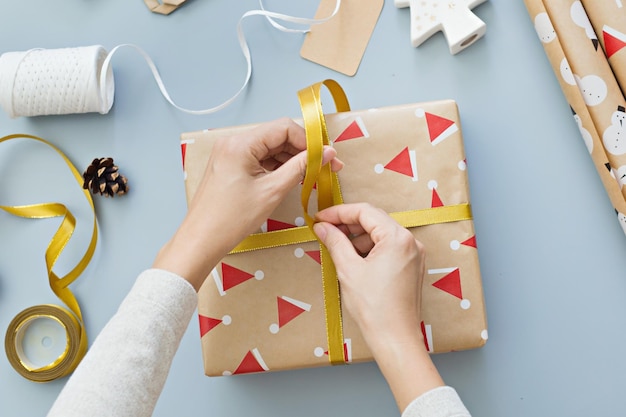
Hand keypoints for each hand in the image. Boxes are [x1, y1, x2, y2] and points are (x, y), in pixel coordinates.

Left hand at [153, 118, 341, 289]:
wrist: (202, 240)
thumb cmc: (231, 219)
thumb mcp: (272, 191)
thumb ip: (301, 167)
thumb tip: (326, 153)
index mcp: (241, 144)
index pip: (284, 128)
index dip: (309, 141)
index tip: (326, 156)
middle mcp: (233, 142)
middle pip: (278, 136)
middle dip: (303, 150)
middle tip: (326, 167)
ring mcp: (231, 153)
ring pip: (271, 148)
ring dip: (292, 159)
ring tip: (312, 176)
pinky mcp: (231, 165)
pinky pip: (260, 158)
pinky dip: (278, 167)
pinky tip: (294, 178)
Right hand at [313, 203, 443, 411]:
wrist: (395, 339)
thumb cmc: (374, 307)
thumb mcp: (348, 269)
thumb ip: (335, 242)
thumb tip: (322, 227)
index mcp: (397, 238)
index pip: (365, 212)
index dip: (339, 212)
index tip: (320, 218)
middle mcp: (410, 242)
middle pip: (375, 221)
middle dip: (348, 225)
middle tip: (325, 231)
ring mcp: (414, 255)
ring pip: (381, 235)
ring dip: (358, 239)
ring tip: (338, 250)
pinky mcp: (412, 267)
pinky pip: (389, 249)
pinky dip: (370, 250)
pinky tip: (354, 261)